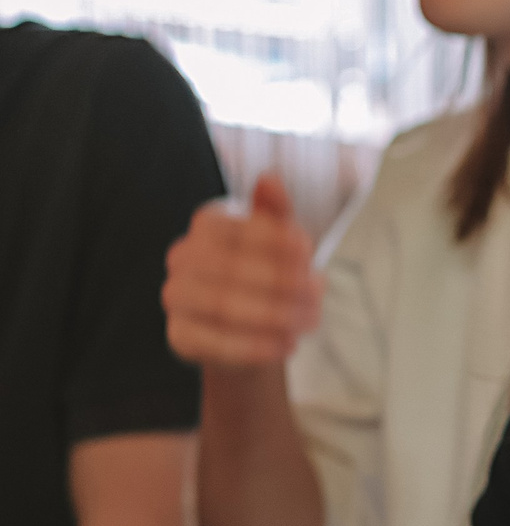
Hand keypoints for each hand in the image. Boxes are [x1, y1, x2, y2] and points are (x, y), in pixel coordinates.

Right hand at [164, 171, 321, 367]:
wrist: (256, 328)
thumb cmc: (271, 272)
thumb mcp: (282, 238)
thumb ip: (276, 211)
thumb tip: (269, 178)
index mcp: (207, 225)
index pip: (237, 229)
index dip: (274, 241)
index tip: (308, 254)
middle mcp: (182, 256)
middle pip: (228, 268)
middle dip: (279, 282)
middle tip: (318, 294)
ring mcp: (175, 297)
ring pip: (221, 305)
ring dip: (273, 315)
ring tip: (311, 321)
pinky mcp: (180, 337)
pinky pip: (215, 343)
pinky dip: (256, 346)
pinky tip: (288, 345)